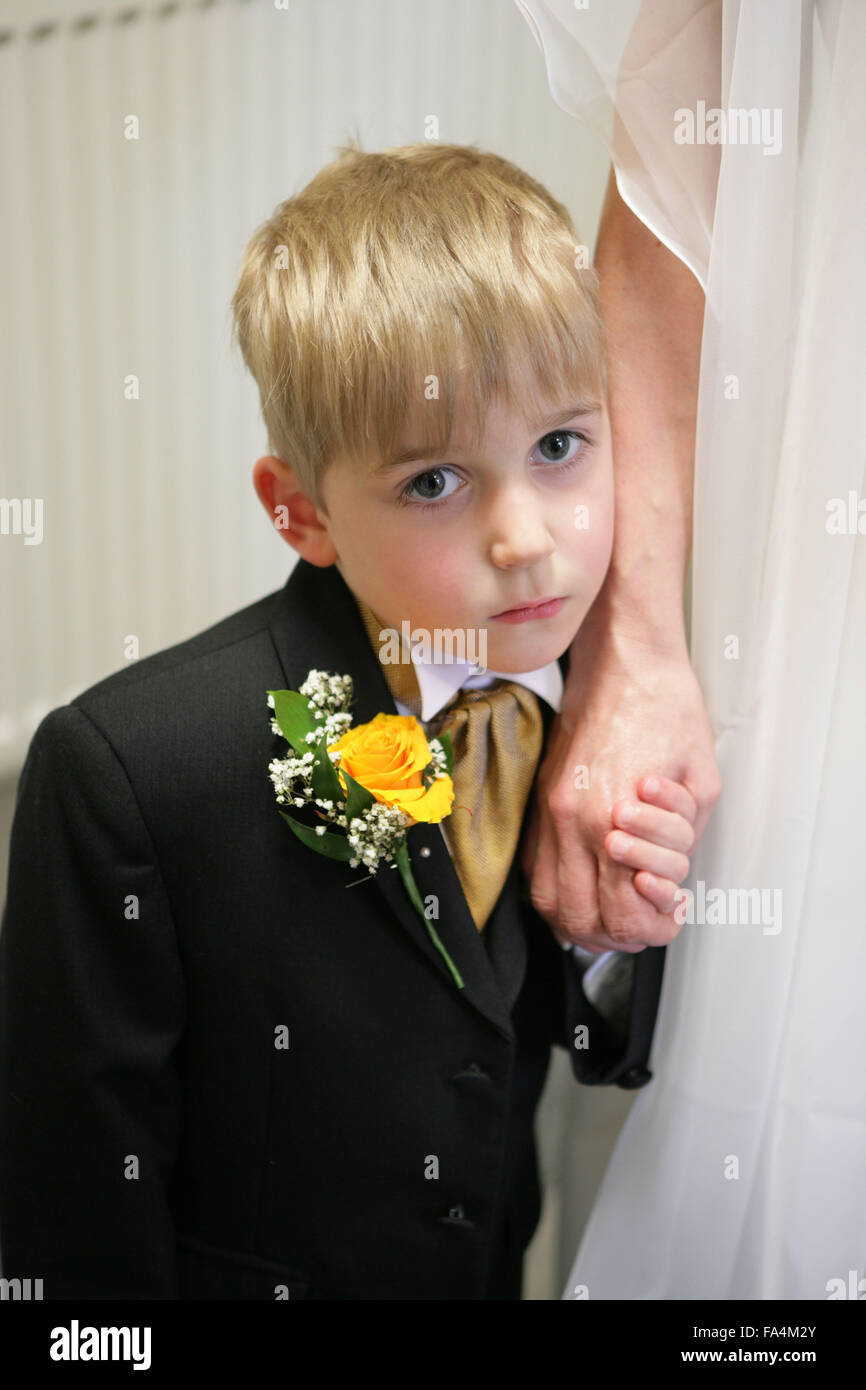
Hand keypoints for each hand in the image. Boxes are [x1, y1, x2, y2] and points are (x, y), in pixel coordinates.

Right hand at [520, 625, 720, 952]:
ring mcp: (548, 812)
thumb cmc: (666, 711)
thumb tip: (668, 881)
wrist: (624, 661)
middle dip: (616, 936)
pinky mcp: (539, 800)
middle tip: (643, 924)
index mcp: (613, 819)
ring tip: (611, 915)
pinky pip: (535, 870)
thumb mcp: (702, 784)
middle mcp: (571, 822)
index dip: (651, 929)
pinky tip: (582, 888)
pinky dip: (557, 893)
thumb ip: (685, 842)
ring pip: (547, 902)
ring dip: (580, 922)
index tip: (668, 916)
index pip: (622, 914)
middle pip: (578, 921)